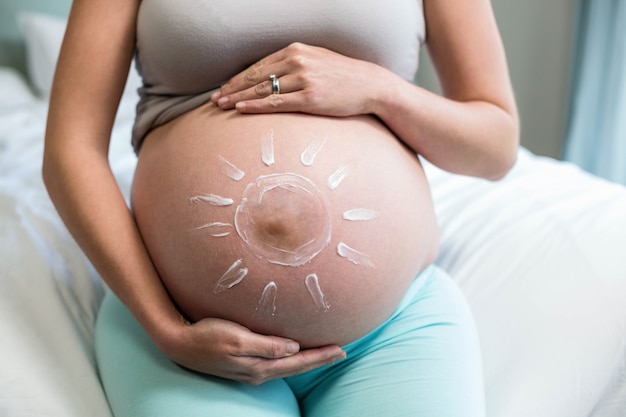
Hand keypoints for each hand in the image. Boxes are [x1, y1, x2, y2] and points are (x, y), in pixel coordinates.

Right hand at [157, 316, 345, 384]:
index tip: (340, 349)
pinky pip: (275, 364)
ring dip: (307, 360)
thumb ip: (266, 345)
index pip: (298, 362)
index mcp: (259, 366)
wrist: (180, 344)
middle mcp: (258, 372)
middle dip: (319, 359)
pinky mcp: (243, 365)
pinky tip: (294, 354)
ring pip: (287, 366)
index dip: (320, 356)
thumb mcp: (237, 339)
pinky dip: (290, 359)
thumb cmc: (207, 336)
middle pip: (296, 366)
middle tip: (341, 352)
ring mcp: (250, 371)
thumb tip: (293, 348)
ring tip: (323, 354)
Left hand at [211, 42, 383, 116]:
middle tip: (215, 99)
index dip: (238, 78)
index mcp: (296, 50)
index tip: (224, 88)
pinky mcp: (310, 98)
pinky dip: (256, 106)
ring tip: (222, 106)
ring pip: (262, 89)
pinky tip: (241, 109)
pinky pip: (276, 103)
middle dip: (232, 88)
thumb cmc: (343, 76)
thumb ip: (294, 65)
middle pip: (255, 77)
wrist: (369, 85)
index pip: (259, 66)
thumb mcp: (317, 61)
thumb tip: (273, 76)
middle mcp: (297, 61)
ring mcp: (303, 79)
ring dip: (238, 98)